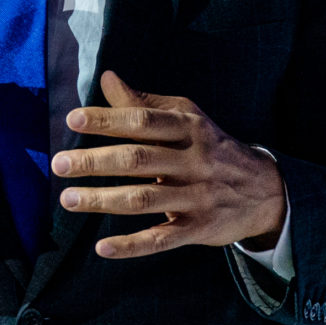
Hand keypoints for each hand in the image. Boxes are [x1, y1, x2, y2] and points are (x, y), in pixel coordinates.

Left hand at [52, 70, 286, 259]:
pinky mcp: (198, 228)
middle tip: (58, 164)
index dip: (107, 119)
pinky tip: (102, 247)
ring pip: (143, 199)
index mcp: (188, 127)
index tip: (73, 120)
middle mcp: (193, 161)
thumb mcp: (186, 117)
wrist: (266, 189)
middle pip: (137, 160)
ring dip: (102, 200)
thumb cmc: (211, 146)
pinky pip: (161, 239)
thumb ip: (144, 103)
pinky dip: (131, 245)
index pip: (142, 121)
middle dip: (94, 162)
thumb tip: (107, 77)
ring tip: (68, 199)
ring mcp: (197, 196)